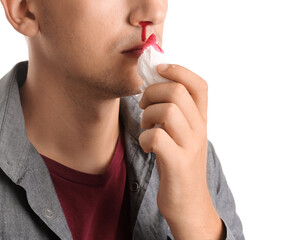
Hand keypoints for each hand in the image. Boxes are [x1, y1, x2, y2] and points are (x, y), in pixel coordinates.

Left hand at [138, 64, 223, 239]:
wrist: (188, 204)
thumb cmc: (179, 164)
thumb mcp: (182, 135)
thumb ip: (175, 112)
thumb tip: (153, 84)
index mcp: (201, 120)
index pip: (198, 84)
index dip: (178, 70)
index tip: (158, 70)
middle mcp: (199, 130)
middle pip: (177, 92)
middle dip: (152, 93)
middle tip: (144, 106)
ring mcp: (189, 146)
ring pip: (166, 111)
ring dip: (147, 116)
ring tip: (146, 127)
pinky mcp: (177, 163)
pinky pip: (156, 137)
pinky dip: (143, 139)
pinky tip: (147, 147)